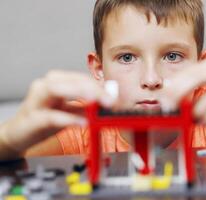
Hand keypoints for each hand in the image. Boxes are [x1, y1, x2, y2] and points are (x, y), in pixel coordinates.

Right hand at [0, 70, 114, 154]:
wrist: (19, 134)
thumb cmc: (44, 120)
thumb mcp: (69, 111)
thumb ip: (85, 106)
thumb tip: (106, 103)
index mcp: (56, 82)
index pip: (80, 78)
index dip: (98, 86)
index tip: (112, 96)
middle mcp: (44, 86)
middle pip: (70, 81)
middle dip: (92, 88)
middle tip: (109, 100)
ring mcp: (36, 100)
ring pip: (56, 89)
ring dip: (79, 93)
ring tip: (96, 101)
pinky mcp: (32, 118)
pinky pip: (51, 116)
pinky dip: (68, 118)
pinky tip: (82, 122)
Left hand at [160, 57, 205, 122]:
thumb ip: (194, 96)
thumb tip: (171, 103)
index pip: (190, 71)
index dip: (175, 84)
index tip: (163, 97)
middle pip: (199, 76)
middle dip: (181, 92)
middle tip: (169, 106)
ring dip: (199, 108)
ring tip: (190, 118)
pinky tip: (204, 122)